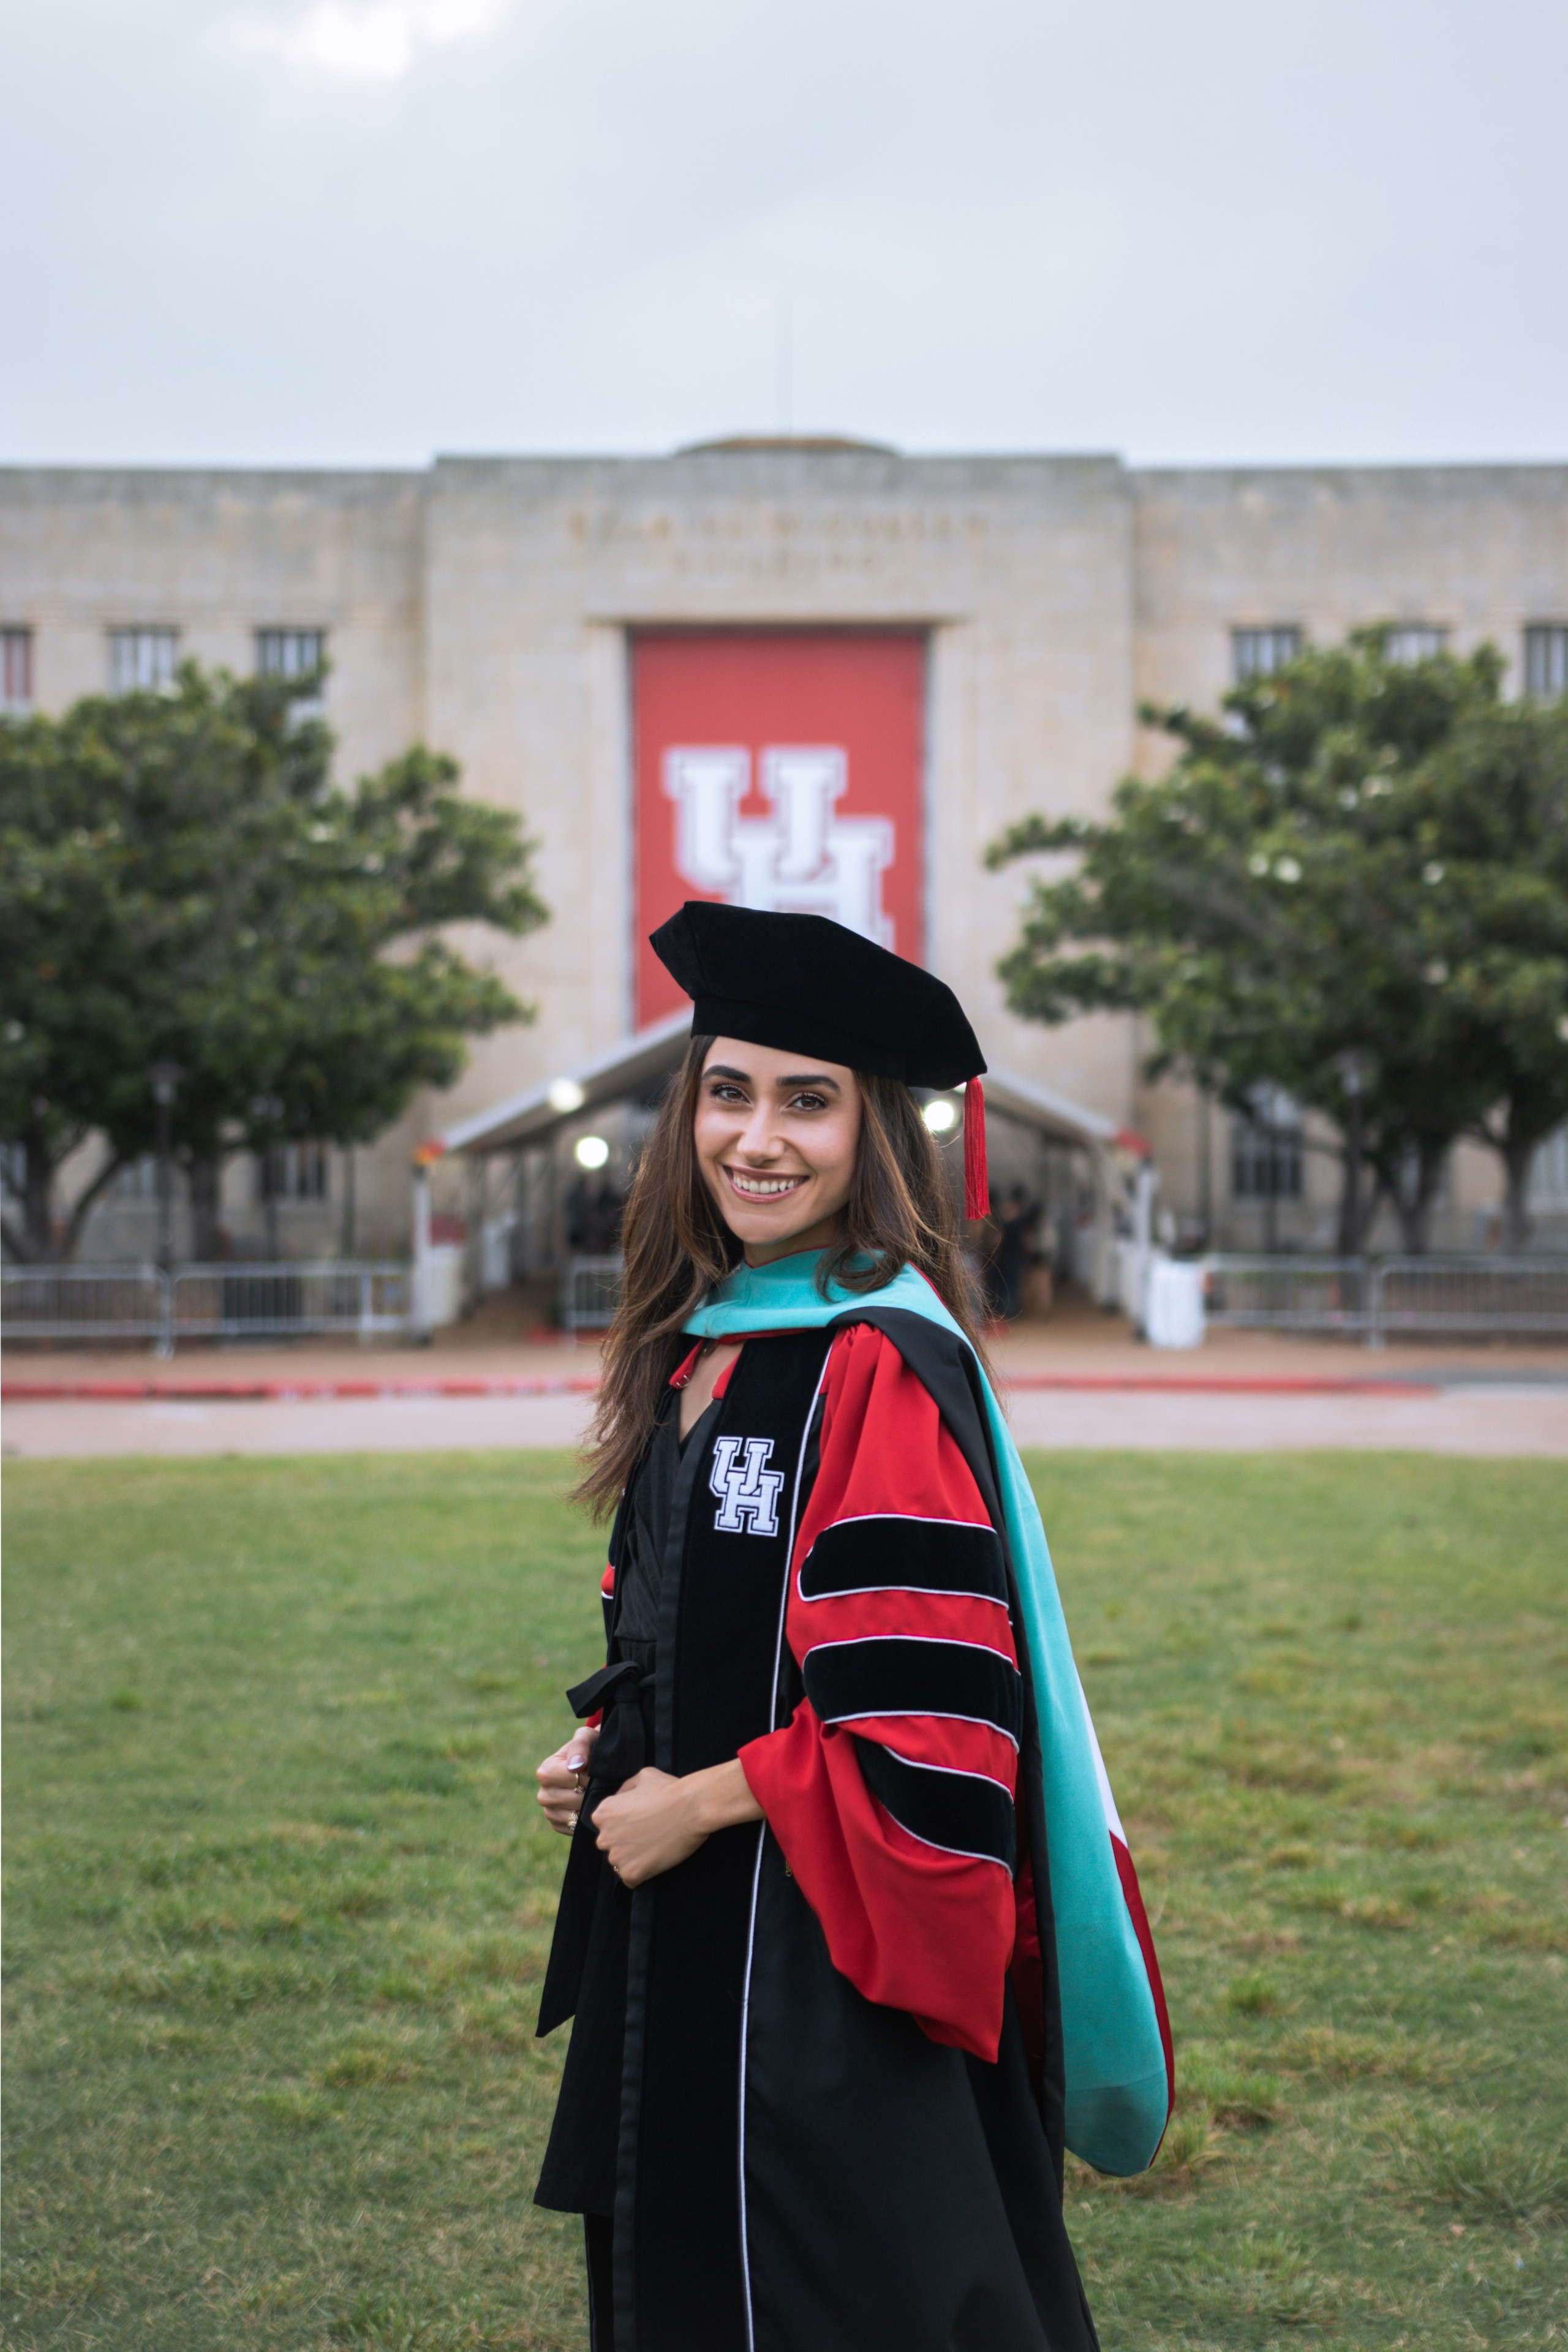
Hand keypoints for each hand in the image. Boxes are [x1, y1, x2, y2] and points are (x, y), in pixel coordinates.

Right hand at [535, 1723, 600, 1835]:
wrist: (591, 1766)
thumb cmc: (588, 1748)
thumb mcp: (586, 1737)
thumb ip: (580, 1746)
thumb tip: (575, 1766)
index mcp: (545, 1772)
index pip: (571, 1778)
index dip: (589, 1774)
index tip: (598, 1770)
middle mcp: (543, 1795)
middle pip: (576, 1799)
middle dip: (593, 1791)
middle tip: (603, 1783)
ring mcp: (549, 1812)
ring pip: (577, 1815)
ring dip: (592, 1805)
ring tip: (599, 1794)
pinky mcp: (558, 1826)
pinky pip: (576, 1828)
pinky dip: (587, 1819)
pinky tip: (592, 1806)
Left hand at [594, 1759, 762, 1887]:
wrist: (692, 1808)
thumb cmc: (669, 1789)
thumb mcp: (641, 1777)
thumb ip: (625, 1790)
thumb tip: (620, 1799)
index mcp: (602, 1814)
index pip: (605, 1825)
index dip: (623, 1823)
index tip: (640, 1821)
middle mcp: (604, 1837)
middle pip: (610, 1844)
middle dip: (625, 1842)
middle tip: (648, 1835)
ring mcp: (617, 1857)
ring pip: (620, 1862)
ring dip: (634, 1858)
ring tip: (654, 1847)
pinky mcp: (632, 1874)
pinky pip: (631, 1878)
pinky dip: (642, 1872)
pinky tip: (655, 1859)